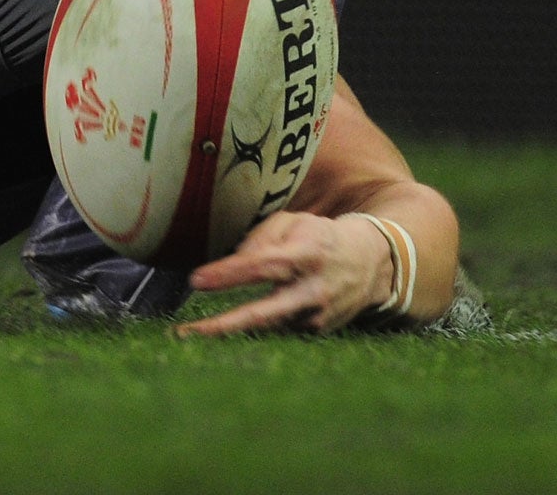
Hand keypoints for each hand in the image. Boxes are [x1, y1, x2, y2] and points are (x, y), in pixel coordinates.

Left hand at [177, 211, 395, 336]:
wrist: (371, 265)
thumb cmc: (319, 237)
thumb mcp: (293, 222)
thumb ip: (260, 237)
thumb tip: (232, 262)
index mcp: (307, 255)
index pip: (263, 266)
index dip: (229, 274)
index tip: (196, 281)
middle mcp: (312, 291)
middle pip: (263, 314)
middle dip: (223, 326)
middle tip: (185, 333)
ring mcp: (315, 316)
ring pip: (265, 328)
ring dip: (227, 333)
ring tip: (188, 334)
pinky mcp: (315, 331)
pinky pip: (275, 329)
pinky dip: (249, 330)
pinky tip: (223, 330)